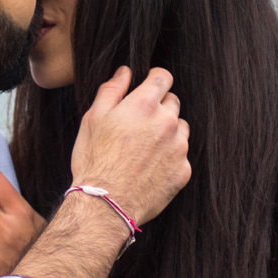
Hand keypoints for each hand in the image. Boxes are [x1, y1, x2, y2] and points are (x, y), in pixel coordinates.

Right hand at [69, 68, 189, 227]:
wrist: (105, 205)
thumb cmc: (94, 161)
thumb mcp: (93, 119)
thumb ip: (112, 90)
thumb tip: (125, 72)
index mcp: (145, 105)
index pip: (163, 77)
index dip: (154, 80)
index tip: (148, 87)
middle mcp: (167, 122)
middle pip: (172, 102)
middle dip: (158, 108)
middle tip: (137, 125)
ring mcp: (179, 147)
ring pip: (180, 128)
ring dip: (167, 131)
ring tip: (143, 148)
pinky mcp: (183, 170)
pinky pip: (181, 155)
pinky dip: (170, 157)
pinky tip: (150, 167)